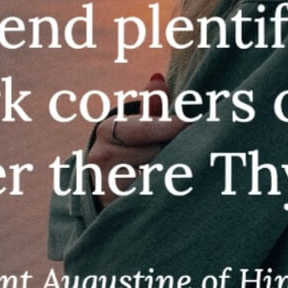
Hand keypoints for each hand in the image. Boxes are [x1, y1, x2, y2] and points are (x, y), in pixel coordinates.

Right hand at [88, 73, 190, 207]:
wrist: (97, 185)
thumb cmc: (125, 148)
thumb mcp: (133, 124)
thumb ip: (149, 105)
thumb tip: (157, 80)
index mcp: (107, 129)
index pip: (142, 127)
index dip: (168, 125)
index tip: (189, 122)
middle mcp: (101, 156)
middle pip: (152, 153)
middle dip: (171, 152)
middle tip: (188, 151)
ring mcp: (105, 184)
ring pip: (152, 177)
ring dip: (170, 174)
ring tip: (178, 172)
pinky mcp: (114, 207)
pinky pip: (148, 198)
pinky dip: (162, 194)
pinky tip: (170, 191)